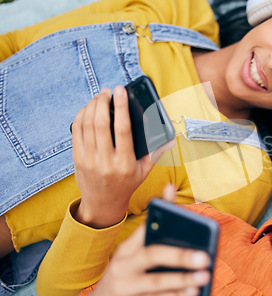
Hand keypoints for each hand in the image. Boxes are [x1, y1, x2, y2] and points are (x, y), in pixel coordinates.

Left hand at [71, 87, 159, 227]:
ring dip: (92, 106)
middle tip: (108, 91)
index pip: (123, 130)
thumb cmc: (126, 184)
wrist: (103, 204)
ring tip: (99, 97)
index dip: (121, 108)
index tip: (121, 92)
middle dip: (103, 102)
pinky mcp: (77, 158)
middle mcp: (105, 161)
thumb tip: (171, 138)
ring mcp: (89, 159)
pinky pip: (76, 131)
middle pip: (101, 124)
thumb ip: (157, 152)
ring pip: (87, 125)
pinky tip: (88, 109)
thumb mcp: (144, 171)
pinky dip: (81, 116)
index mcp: (125, 163)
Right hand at [76, 186, 218, 295]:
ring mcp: (125, 290)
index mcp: (127, 249)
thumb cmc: (128, 273)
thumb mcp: (134, 252)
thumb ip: (154, 226)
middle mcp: (123, 267)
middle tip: (204, 257)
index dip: (162, 213)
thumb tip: (171, 187)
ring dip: (181, 281)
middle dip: (179, 255)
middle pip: (152, 256)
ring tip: (204, 278)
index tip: (181, 209)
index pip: (145, 226)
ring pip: (155, 286)